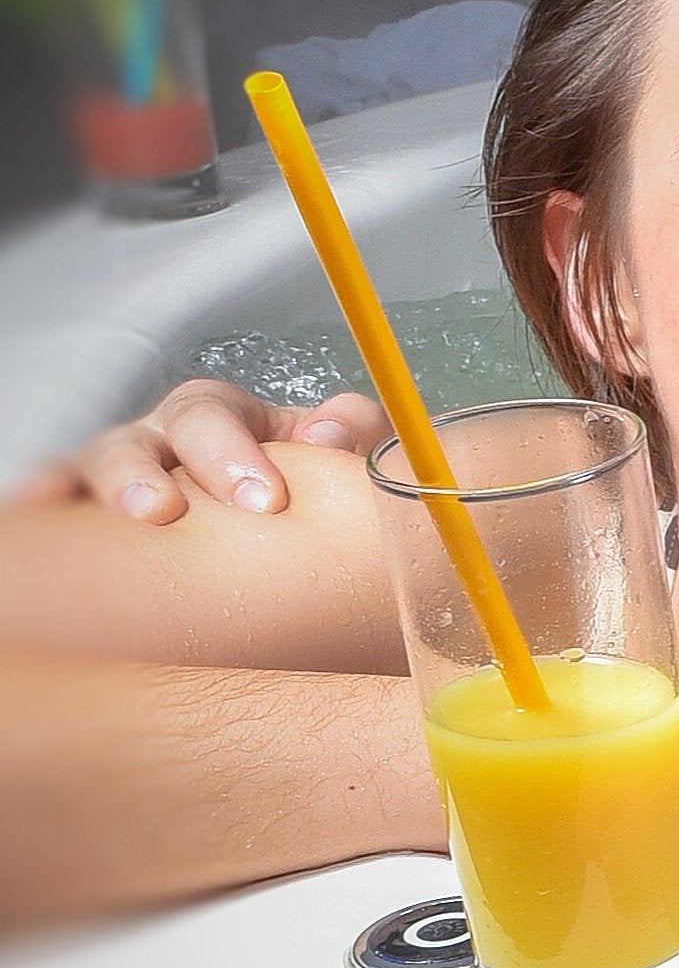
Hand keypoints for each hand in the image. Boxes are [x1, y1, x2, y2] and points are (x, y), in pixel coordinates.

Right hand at [20, 377, 384, 522]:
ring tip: (143, 512)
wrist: (280, 549)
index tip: (266, 500)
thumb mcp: (340, 463)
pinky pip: (56, 493)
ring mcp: (124, 472)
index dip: (237, 451)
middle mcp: (167, 439)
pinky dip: (43, 494)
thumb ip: (355, 436)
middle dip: (179, 467)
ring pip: (107, 459)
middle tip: (196, 509)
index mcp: (228, 421)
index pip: (221, 417)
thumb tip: (330, 437)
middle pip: (161, 431)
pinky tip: (35, 509)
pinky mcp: (88, 513)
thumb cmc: (306, 497)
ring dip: (121, 481)